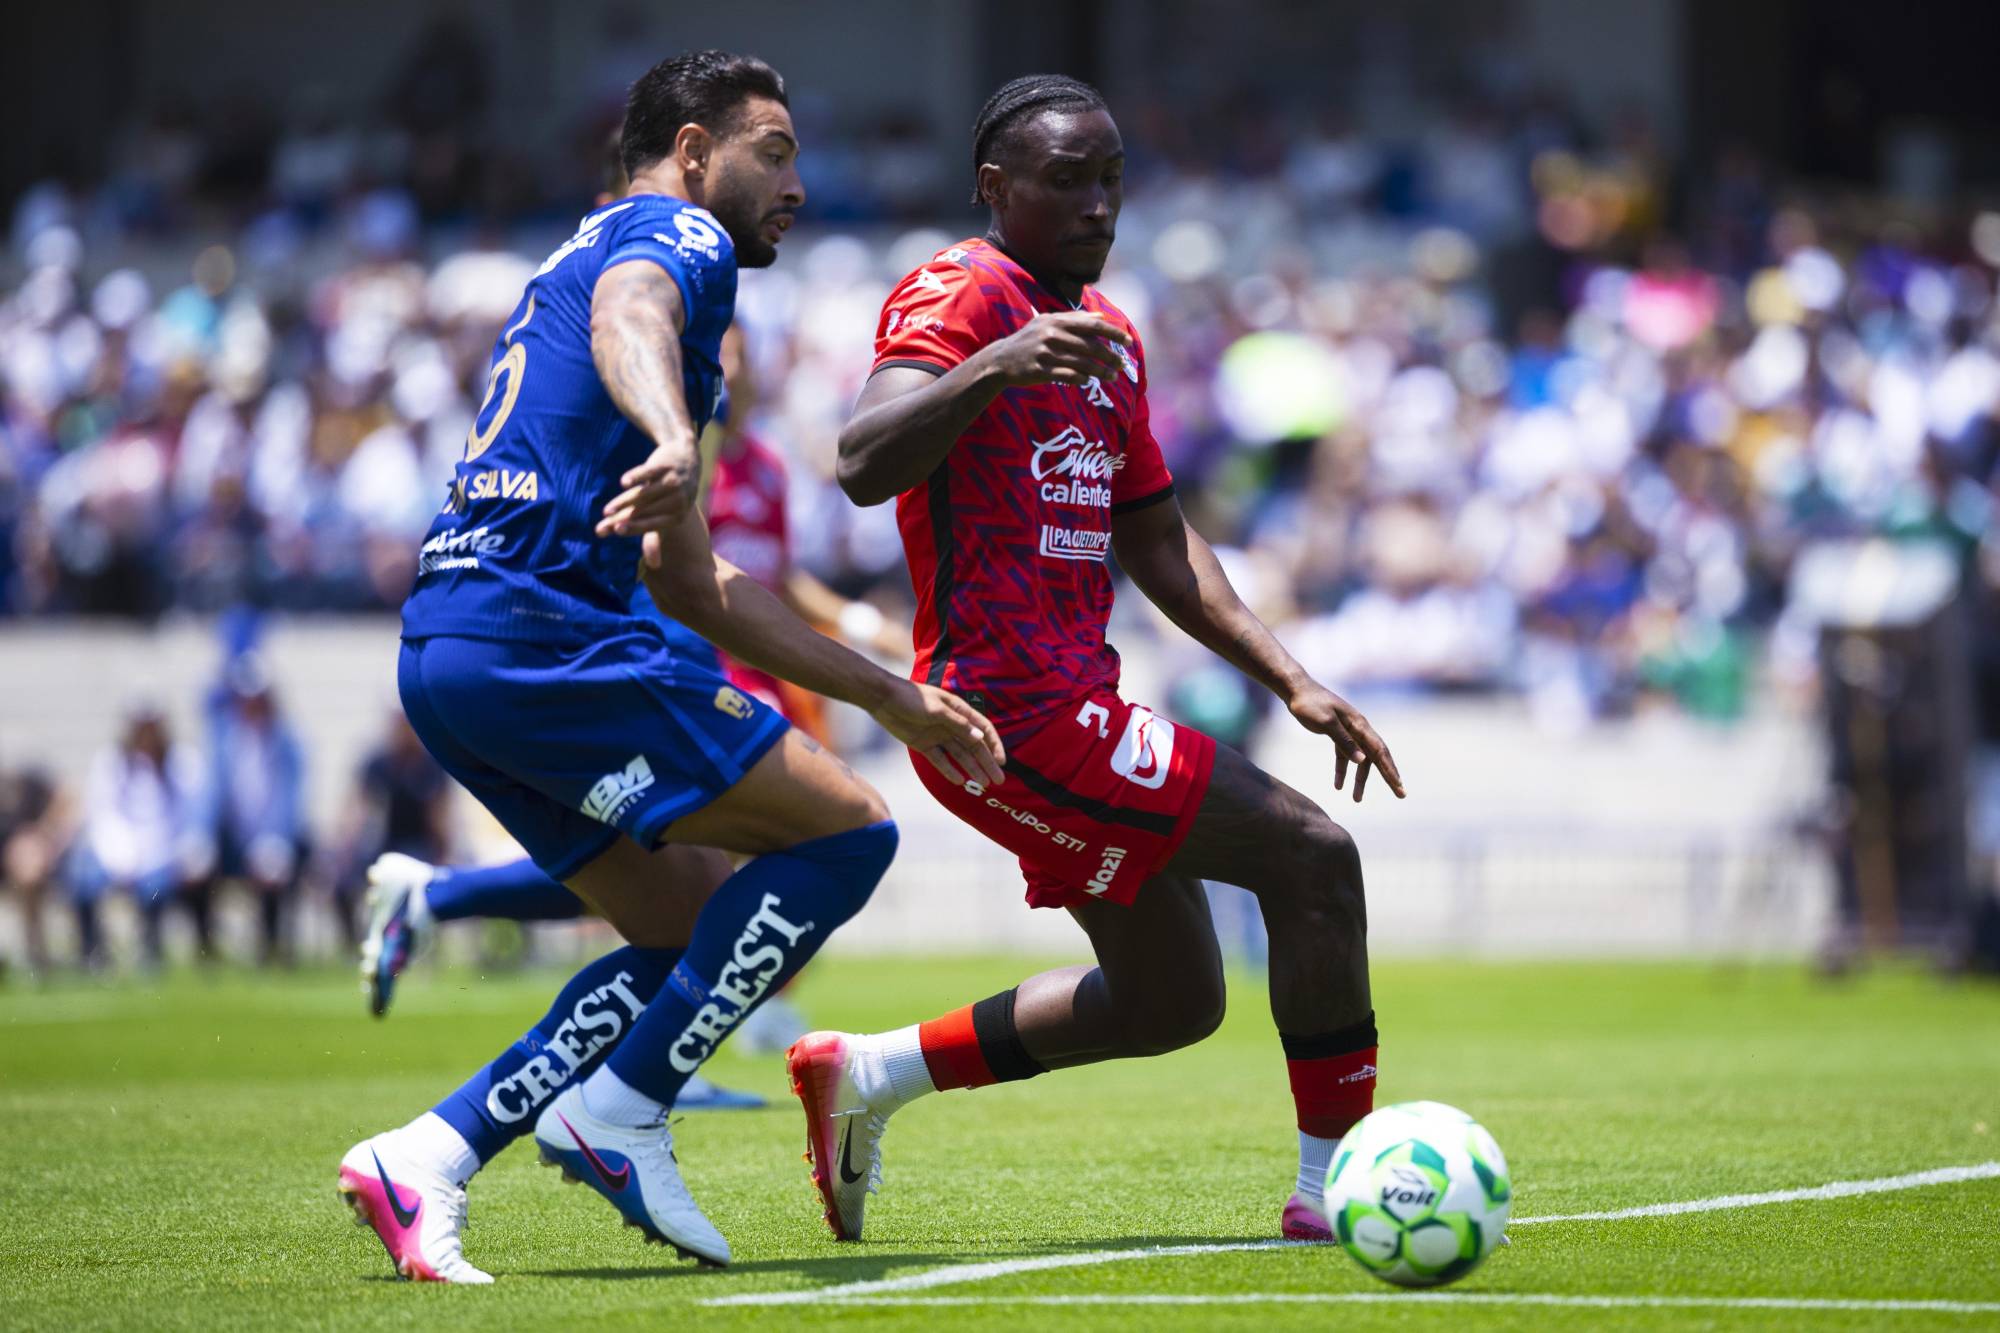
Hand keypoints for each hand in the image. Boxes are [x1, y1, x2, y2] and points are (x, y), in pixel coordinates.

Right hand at [596, 439, 698, 539]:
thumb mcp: (665, 512)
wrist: (685, 456)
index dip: (635, 527)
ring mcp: (673, 482)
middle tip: (603, 526)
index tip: (617, 530)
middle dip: (622, 519)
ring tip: (606, 511)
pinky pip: (649, 472)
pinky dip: (636, 476)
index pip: (654, 523)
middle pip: (644, 510)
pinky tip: (624, 483)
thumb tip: (648, 563)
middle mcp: (679, 500)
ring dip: (623, 503)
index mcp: (679, 515)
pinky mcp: (665, 465)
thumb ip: (652, 534)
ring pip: (643, 494)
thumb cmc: (671, 492)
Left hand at [872, 680, 1006, 787]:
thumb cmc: (911, 697)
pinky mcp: (924, 744)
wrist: (883, 698)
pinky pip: (940, 760)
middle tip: (998, 781)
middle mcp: (952, 724)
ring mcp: (938, 735)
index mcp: (959, 710)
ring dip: (972, 769)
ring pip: (960, 755)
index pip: (983, 729)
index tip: (1001, 762)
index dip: (994, 745)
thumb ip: (958, 725)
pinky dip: (949, 770)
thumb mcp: (936, 709)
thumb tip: (979, 738)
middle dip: (987, 763)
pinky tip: (959, 780)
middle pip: (974, 746)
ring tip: (983, 784)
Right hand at [982, 311, 1131, 388]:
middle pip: (1089, 346)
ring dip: (1100, 371)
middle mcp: (1051, 334)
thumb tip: (1101, 318)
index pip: (1091, 325)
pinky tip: (1088, 381)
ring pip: (1081, 363)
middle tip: (1121, 364)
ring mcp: (1045, 353)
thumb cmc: (1029, 340)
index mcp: (1056, 320)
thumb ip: (1075, 320)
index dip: (1112, 333)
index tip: (1128, 341)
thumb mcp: (1048, 323)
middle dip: (1109, 356)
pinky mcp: (1040, 370)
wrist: (1000, 360)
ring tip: (1112, 376)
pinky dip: (1081, 379)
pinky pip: (1068, 376)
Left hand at [1287, 682, 1405, 803]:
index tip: (1400, 787)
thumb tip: (1363, 761)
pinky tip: (1338, 786)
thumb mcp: (1326, 723)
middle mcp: (1359, 729)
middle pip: (1377, 757)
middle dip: (1388, 776)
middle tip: (1400, 795)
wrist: (1296, 690)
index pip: (1380, 752)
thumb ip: (1344, 741)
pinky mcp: (1337, 734)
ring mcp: (1349, 732)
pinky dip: (1342, 771)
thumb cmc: (1310, 704)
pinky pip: (1344, 756)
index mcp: (1360, 725)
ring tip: (1356, 799)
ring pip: (1360, 760)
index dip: (1391, 771)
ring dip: (1359, 780)